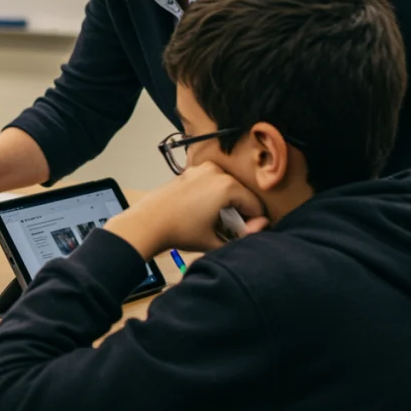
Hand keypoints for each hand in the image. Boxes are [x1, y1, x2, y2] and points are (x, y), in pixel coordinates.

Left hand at [104, 161, 268, 259]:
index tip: (242, 236)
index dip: (253, 224)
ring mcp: (202, 169)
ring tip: (215, 223)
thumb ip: (244, 236)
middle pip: (242, 195)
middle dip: (240, 214)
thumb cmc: (179, 231)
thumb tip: (262, 227)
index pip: (255, 206)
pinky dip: (214, 197)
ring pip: (228, 189)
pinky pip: (212, 183)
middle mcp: (216, 172)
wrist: (147, 223)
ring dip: (228, 205)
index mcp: (227, 186)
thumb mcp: (215, 240)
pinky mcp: (191, 172)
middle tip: (228, 231)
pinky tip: (204, 213)